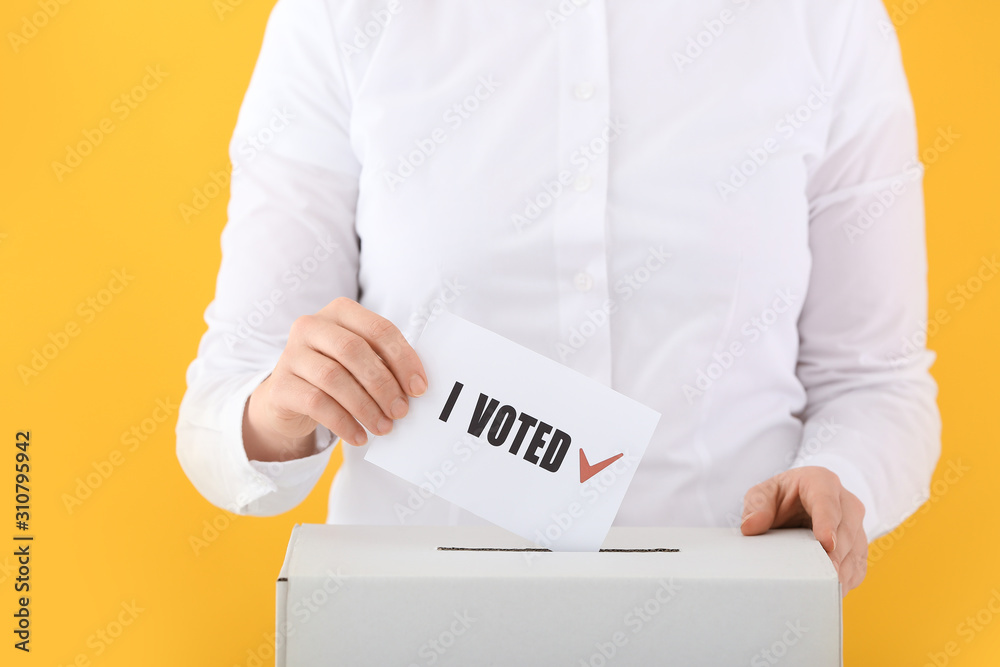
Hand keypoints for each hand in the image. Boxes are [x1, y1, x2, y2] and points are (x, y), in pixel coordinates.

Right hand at [243, 297, 426, 461]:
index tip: (419, 388)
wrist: (289, 396)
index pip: (378, 328)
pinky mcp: (280, 385)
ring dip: (365, 407)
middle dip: (383, 384)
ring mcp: (291, 354)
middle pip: (354, 351)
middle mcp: (311, 326)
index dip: (403, 358)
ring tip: (384, 427)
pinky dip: (343, 422)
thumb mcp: (360, 361)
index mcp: (340, 312)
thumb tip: (415, 388)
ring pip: (334, 378)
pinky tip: (359, 436)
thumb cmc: (337, 373)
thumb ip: (385, 364)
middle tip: (401, 411)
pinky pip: (316, 403)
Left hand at [740, 466, 867, 594]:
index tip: (826, 544)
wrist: (798, 504)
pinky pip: (858, 567)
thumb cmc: (781, 497)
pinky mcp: (859, 548)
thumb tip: (750, 527)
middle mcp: (846, 502)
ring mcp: (856, 526)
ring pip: (856, 551)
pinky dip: (846, 581)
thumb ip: (756, 505)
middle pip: (846, 531)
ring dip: (842, 572)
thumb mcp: (763, 494)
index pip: (827, 502)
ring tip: (823, 592)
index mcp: (822, 482)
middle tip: (822, 579)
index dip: (827, 523)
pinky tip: (829, 592)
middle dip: (836, 556)